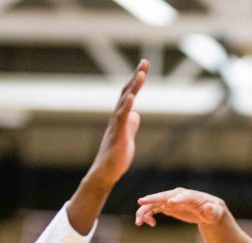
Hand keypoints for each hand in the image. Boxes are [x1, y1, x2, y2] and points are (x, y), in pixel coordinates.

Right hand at [87, 60, 149, 186]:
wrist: (106, 172)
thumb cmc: (116, 157)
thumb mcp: (128, 137)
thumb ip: (131, 125)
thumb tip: (136, 115)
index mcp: (121, 117)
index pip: (129, 94)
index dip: (136, 80)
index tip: (144, 66)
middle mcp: (117, 117)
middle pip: (126, 91)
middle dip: (136, 76)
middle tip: (144, 61)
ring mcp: (116, 124)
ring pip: (124, 101)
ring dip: (133, 87)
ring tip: (141, 74)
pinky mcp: (117, 134)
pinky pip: (121, 117)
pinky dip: (126, 106)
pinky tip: (132, 97)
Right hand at [136, 187, 227, 226]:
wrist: (207, 210)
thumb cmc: (212, 211)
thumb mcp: (214, 213)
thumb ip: (212, 211)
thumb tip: (209, 208)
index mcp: (190, 196)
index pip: (183, 196)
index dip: (177, 199)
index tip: (169, 203)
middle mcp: (177, 195)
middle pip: (163, 196)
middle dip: (153, 199)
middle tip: (141, 202)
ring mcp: (170, 200)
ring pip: (154, 203)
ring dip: (145, 211)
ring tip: (139, 222)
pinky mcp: (166, 206)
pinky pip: (153, 209)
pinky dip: (148, 215)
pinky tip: (150, 224)